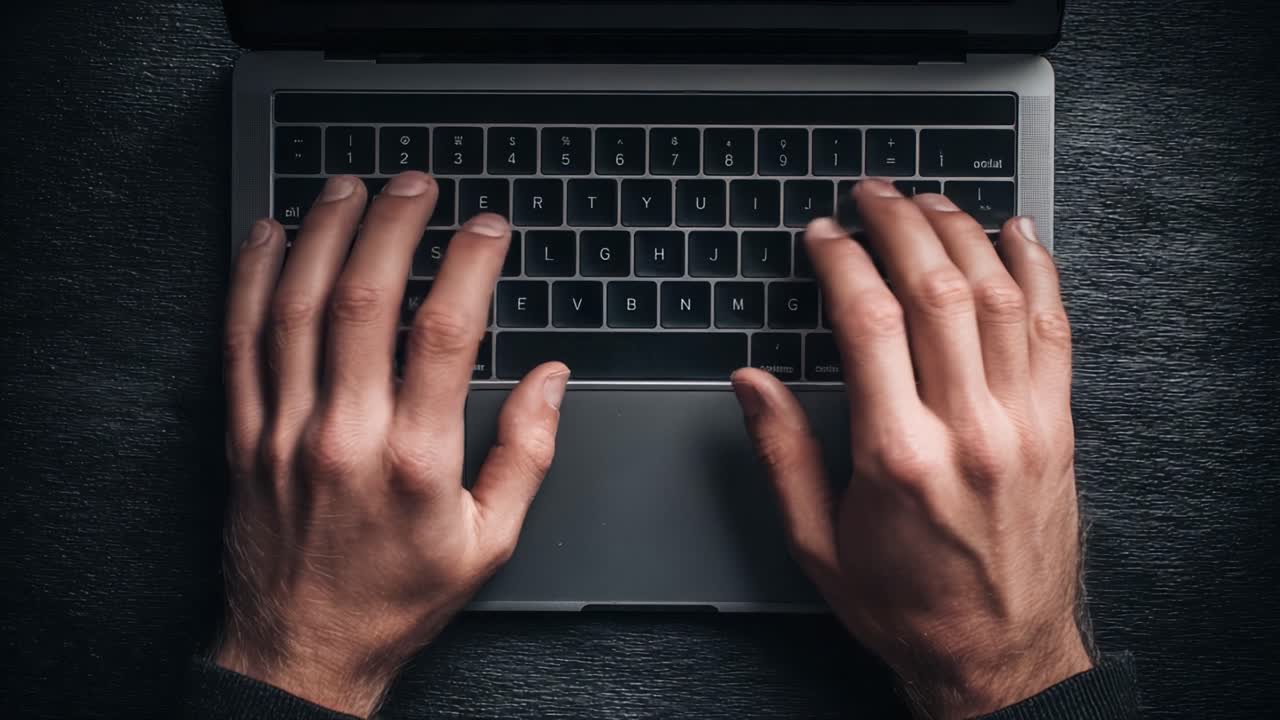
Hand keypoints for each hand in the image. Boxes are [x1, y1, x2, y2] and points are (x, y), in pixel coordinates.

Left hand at [217, 173, 569, 716]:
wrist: (302, 652)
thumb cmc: (397, 598)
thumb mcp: (490, 541)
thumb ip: (526, 454)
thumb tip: (551, 379)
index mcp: (416, 460)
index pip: (445, 333)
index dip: (470, 264)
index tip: (487, 227)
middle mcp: (345, 435)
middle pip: (365, 301)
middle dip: (394, 225)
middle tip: (416, 182)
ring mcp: (285, 432)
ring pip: (295, 308)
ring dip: (323, 235)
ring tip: (348, 187)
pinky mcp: (242, 437)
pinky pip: (238, 343)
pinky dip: (249, 281)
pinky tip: (268, 238)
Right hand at [732, 179, 1089, 718]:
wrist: (998, 655)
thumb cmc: (905, 605)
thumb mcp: (815, 543)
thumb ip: (782, 453)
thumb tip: (751, 381)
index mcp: (897, 455)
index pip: (867, 319)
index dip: (840, 259)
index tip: (822, 235)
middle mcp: (967, 429)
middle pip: (935, 290)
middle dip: (899, 224)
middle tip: (872, 193)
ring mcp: (1022, 424)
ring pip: (998, 296)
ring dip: (961, 234)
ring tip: (929, 201)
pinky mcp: (1057, 428)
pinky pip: (1054, 330)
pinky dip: (1036, 271)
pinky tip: (1015, 236)